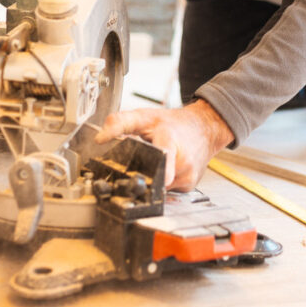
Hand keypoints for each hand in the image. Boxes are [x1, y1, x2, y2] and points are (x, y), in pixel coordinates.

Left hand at [95, 99, 234, 190]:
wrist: (205, 128)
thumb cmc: (175, 123)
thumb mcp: (145, 116)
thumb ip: (120, 123)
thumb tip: (100, 138)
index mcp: (170, 142)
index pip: (165, 160)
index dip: (159, 172)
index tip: (154, 181)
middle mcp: (182, 162)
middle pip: (154, 178)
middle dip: (142, 174)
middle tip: (142, 161)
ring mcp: (187, 176)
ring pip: (159, 187)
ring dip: (152, 178)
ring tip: (157, 162)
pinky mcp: (189, 186)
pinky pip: (169, 190)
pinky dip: (163, 182)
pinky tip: (166, 169)